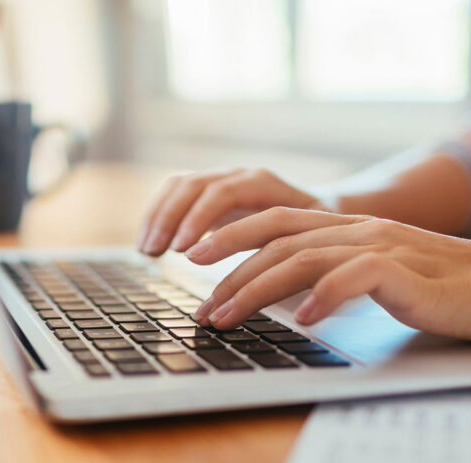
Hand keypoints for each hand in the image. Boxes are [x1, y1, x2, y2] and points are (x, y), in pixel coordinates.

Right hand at [137, 169, 327, 256]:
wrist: (323, 209)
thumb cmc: (321, 231)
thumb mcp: (315, 238)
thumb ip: (293, 250)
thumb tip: (273, 278)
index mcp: (264, 184)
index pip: (223, 192)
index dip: (199, 220)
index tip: (183, 251)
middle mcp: (238, 175)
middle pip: (194, 185)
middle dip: (170, 218)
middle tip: (156, 252)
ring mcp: (221, 179)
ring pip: (179, 186)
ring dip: (158, 216)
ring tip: (147, 251)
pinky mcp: (208, 193)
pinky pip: (175, 194)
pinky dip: (158, 216)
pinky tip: (149, 244)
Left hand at [186, 207, 470, 343]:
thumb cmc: (447, 292)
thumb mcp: (380, 280)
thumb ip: (336, 279)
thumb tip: (289, 301)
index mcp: (349, 229)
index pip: (276, 226)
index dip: (231, 239)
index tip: (194, 262)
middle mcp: (359, 230)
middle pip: (277, 237)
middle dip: (227, 265)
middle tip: (196, 298)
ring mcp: (382, 247)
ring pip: (302, 258)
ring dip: (256, 289)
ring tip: (225, 317)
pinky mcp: (406, 272)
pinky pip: (354, 278)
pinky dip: (322, 296)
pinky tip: (300, 320)